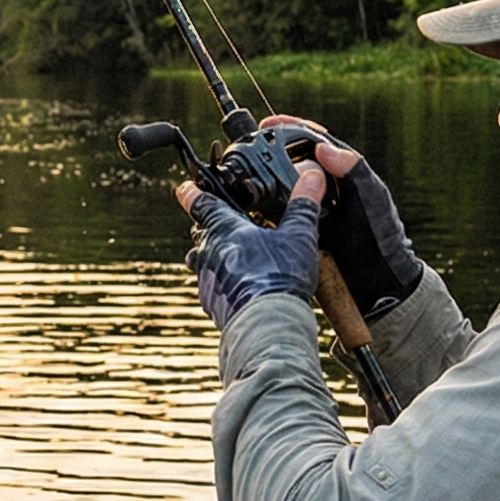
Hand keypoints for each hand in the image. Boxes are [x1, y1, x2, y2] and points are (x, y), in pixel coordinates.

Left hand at [181, 162, 326, 328]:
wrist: (266, 324)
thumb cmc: (279, 276)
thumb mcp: (298, 236)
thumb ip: (303, 204)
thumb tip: (313, 177)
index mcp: (224, 229)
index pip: (201, 203)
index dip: (192, 193)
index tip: (185, 188)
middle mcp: (208, 252)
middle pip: (200, 234)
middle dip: (209, 228)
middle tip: (222, 225)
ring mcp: (206, 279)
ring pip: (203, 261)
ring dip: (215, 258)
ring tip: (235, 258)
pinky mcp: (211, 302)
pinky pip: (212, 287)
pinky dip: (223, 283)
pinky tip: (240, 287)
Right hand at [259, 115, 421, 320]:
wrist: (377, 282)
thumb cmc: (381, 237)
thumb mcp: (371, 199)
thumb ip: (353, 170)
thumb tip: (322, 146)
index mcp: (343, 172)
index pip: (314, 140)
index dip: (291, 128)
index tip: (268, 124)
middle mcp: (325, 186)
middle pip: (292, 159)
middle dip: (269, 150)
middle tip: (247, 146)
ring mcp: (311, 208)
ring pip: (281, 185)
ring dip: (262, 178)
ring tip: (244, 173)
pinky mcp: (299, 229)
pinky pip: (276, 212)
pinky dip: (261, 206)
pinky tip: (248, 206)